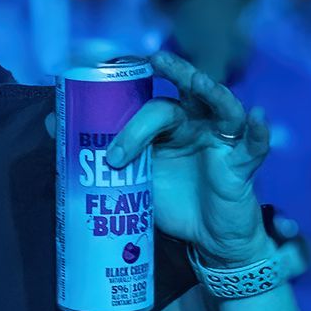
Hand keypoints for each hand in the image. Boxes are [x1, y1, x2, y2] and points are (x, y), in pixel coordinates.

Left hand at [114, 51, 271, 265]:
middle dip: (159, 99)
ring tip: (197, 81)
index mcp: (168, 125)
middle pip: (178, 101)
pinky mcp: (242, 164)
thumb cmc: (172, 203)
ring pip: (221, 106)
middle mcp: (196, 125)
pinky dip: (259, 129)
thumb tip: (51, 123)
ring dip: (211, 91)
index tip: (108, 76)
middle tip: (153, 67)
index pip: (149, 102)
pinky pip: (254, 144)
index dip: (131, 93)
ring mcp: (222, 141)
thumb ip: (99, 153)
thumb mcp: (132, 180)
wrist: (207, 242)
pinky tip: (257, 117)